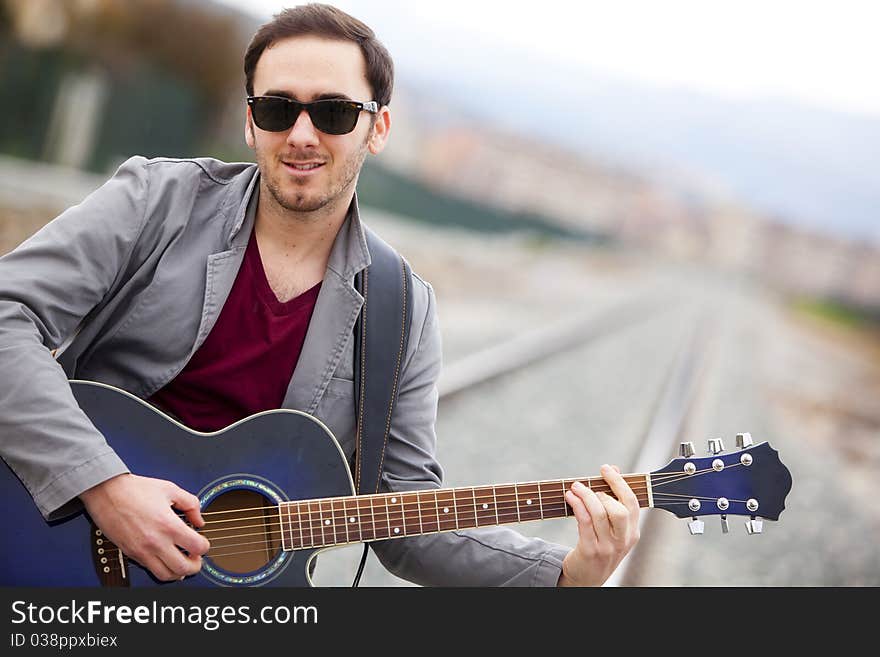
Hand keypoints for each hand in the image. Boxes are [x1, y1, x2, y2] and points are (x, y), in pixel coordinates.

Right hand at [79, 473, 209, 581]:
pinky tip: (165, 559)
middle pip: (183, 568)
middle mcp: (156, 542)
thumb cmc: (135, 489)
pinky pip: (150, 570)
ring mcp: (142, 551)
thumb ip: (191, 504)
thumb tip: (199, 520)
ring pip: (166, 576)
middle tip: (196, 558)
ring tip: (182, 561)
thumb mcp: (171, 489)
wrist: (107, 492)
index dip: (205, 546)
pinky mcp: (131, 554)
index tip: (202, 542)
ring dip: (179, 572)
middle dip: (195, 566)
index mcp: (169, 525)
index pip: (198, 547)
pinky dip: (162, 569)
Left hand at [558, 464, 639, 585]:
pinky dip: (577, 505)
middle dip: (602, 491)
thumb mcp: (612, 527)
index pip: (632, 503)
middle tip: (584, 484)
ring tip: (574, 488)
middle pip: (619, 510)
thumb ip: (614, 499)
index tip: (606, 469)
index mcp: (632, 533)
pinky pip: (585, 522)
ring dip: (585, 496)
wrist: (586, 578)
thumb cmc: (599, 547)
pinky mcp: (590, 551)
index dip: (619, 483)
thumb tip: (613, 468)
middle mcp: (622, 541)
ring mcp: (607, 547)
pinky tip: (570, 498)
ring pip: (599, 514)